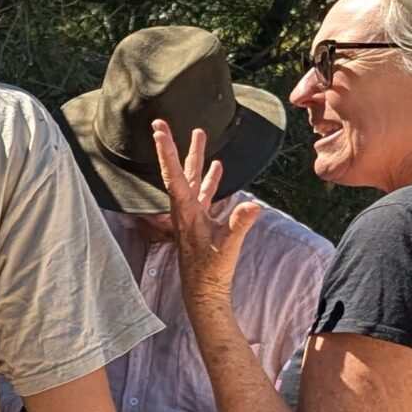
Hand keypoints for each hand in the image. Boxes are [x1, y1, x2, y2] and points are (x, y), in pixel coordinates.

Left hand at [154, 120, 262, 310]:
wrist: (203, 288)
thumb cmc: (211, 269)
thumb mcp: (227, 246)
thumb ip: (239, 225)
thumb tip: (254, 206)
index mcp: (186, 210)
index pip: (174, 175)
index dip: (167, 151)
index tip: (158, 130)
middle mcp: (185, 208)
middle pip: (179, 170)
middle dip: (174, 146)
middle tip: (161, 123)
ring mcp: (193, 213)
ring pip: (193, 178)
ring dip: (196, 157)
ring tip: (199, 135)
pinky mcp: (202, 220)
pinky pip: (205, 192)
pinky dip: (210, 178)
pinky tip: (217, 166)